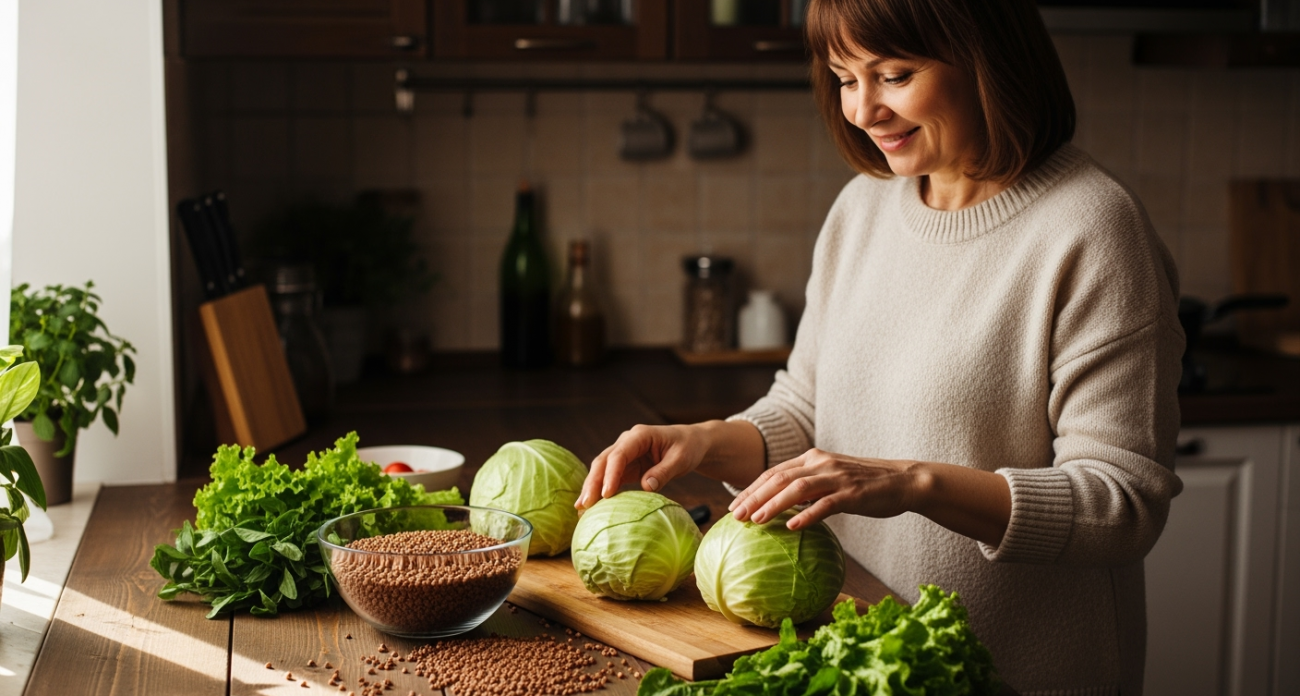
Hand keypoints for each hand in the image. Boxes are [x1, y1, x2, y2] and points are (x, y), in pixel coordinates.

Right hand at [577, 424, 711, 509]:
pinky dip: (600, 491)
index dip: (611, 474)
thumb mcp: (681, 459)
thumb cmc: (688, 448)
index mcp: (640, 435)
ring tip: (581, 509)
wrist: (691, 443)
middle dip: (592, 483)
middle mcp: (627, 442)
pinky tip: (591, 506)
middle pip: (603, 461)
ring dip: (591, 488)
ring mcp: (624, 454)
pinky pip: (609, 478)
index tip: (606, 494)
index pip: (619, 455)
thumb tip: (646, 487)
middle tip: (584, 505)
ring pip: (601, 469)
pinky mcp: (625, 466)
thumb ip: (664, 472)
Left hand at [728, 448, 920, 530]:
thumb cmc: (864, 484)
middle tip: (735, 516)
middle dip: (754, 497)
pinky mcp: (853, 493)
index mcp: (813, 458)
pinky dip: (807, 515)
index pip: (774, 472)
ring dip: (774, 504)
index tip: (735, 506)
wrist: (903, 480)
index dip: (752, 488)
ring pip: (797, 489)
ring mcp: (837, 477)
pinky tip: (792, 527)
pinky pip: (826, 504)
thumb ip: (808, 487)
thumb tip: (783, 507)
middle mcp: (821, 463)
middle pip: (779, 478)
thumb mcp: (831, 479)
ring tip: (756, 521)